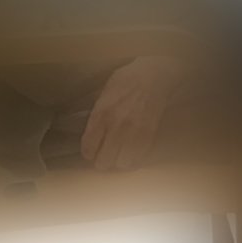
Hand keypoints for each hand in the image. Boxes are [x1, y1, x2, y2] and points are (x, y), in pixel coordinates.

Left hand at [79, 55, 183, 171]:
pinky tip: (130, 156)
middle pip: (104, 160)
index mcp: (101, 114)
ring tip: (117, 158)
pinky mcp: (147, 137)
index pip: (89, 146)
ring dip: (118, 163)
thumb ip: (97, 113)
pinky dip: (132, 162)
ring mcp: (133, 133)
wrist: (153, 78)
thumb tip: (93, 132)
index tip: (90, 153)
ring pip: (121, 164)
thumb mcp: (104, 93)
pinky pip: (137, 160)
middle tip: (103, 158)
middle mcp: (116, 126)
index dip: (88, 153)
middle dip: (101, 162)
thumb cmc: (128, 80)